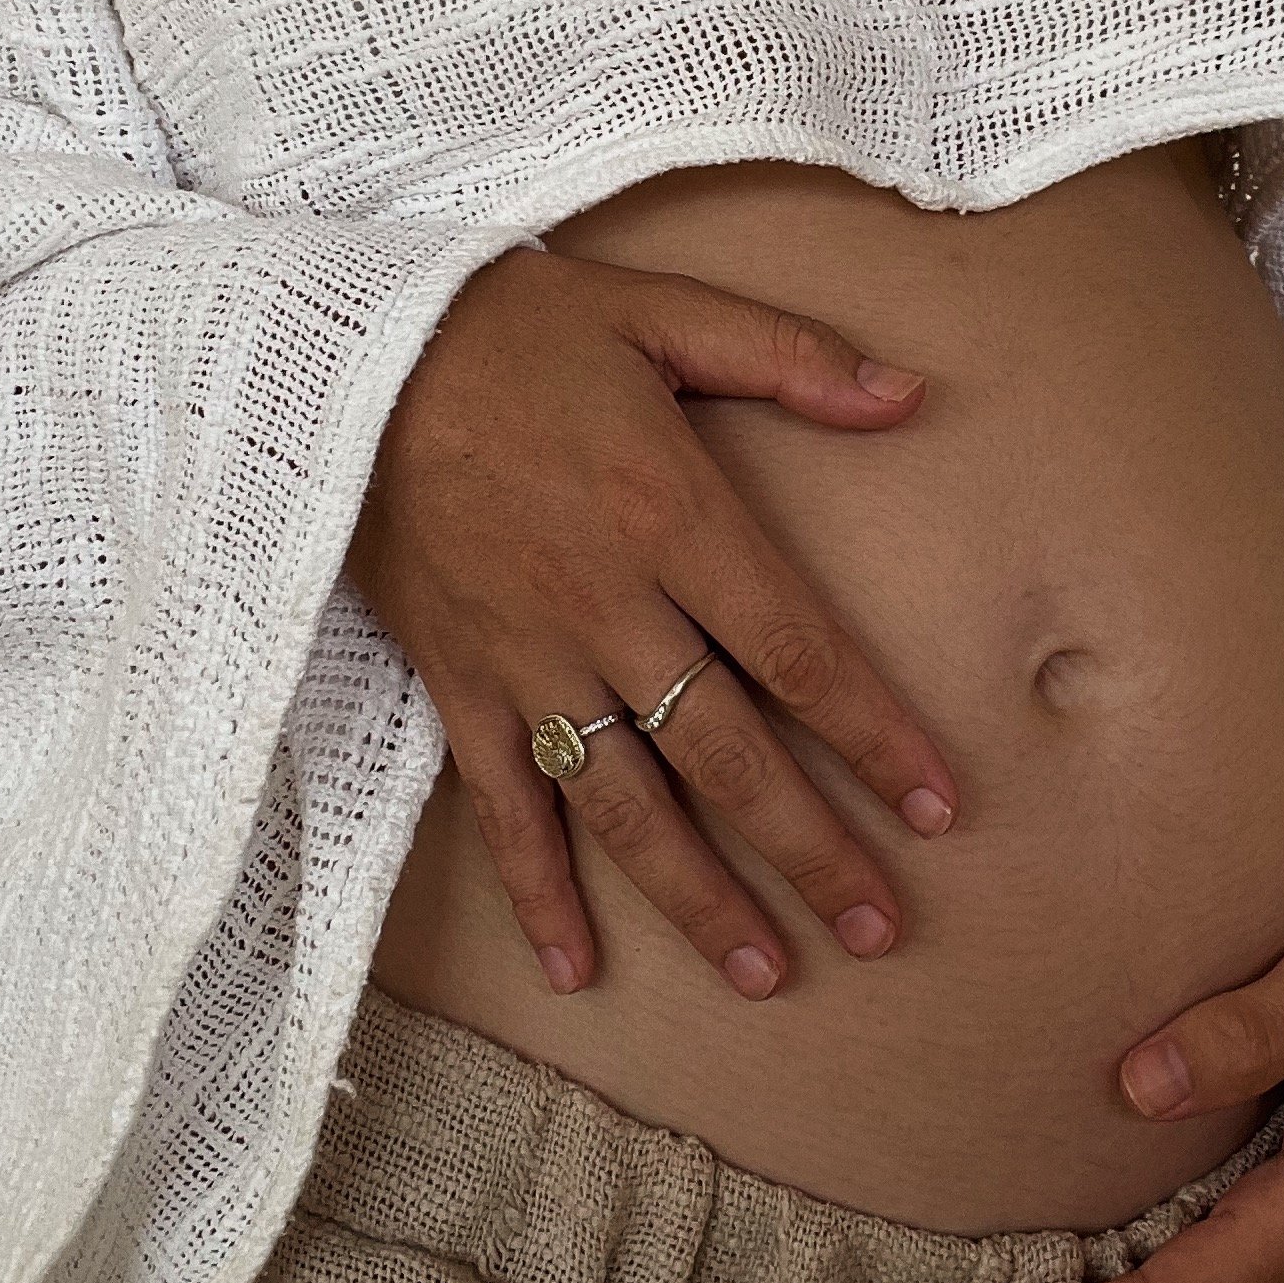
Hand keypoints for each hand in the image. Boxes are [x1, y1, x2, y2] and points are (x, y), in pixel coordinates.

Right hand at [345, 244, 959, 1001]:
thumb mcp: (662, 311)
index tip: (937, 805)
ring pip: (625, 802)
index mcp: (672, 516)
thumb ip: (790, 357)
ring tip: (765, 971)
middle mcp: (608, 606)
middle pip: (725, 753)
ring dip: (698, 896)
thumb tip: (911, 397)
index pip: (797, 653)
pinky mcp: (457, 680)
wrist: (346, 355)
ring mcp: (527, 656)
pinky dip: (537, 888)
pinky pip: (502, 804)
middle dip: (809, 847)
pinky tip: (577, 966)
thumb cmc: (516, 327)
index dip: (874, 735)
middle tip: (879, 928)